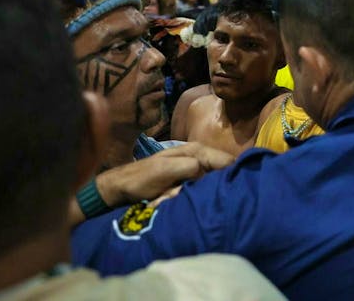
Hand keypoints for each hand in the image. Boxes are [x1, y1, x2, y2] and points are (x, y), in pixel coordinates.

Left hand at [95, 142, 234, 206]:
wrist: (120, 187)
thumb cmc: (141, 178)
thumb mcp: (166, 170)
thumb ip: (190, 167)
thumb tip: (209, 172)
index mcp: (197, 151)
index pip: (227, 160)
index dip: (233, 175)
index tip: (232, 193)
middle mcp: (199, 157)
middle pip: (222, 173)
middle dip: (215, 188)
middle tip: (207, 202)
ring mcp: (195, 170)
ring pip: (212, 184)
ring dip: (203, 195)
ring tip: (187, 201)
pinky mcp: (189, 182)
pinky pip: (201, 190)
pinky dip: (195, 197)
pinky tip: (183, 202)